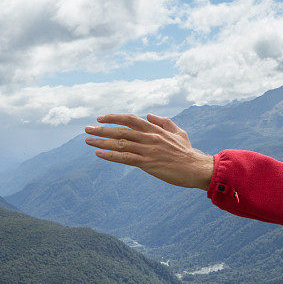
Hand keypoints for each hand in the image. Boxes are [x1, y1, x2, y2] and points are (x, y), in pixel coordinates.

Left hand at [85, 113, 214, 189]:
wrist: (195, 168)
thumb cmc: (187, 152)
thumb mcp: (178, 132)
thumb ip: (163, 122)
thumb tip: (148, 115)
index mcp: (155, 129)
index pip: (130, 119)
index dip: (113, 117)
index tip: (101, 118)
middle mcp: (149, 137)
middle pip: (120, 131)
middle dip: (101, 130)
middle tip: (87, 129)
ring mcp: (147, 150)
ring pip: (119, 144)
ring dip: (101, 142)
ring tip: (88, 141)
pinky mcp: (147, 163)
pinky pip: (125, 158)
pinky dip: (110, 156)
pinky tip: (99, 154)